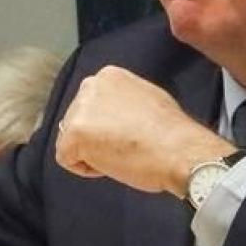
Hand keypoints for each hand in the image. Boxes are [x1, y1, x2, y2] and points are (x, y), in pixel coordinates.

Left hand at [54, 66, 229, 196]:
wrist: (179, 151)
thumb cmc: (172, 134)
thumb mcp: (147, 99)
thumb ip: (123, 102)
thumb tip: (113, 115)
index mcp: (109, 76)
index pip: (92, 106)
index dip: (107, 128)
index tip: (126, 136)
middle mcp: (90, 86)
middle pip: (77, 121)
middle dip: (95, 139)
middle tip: (123, 149)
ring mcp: (80, 109)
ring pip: (70, 140)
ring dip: (91, 154)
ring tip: (121, 155)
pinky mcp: (74, 133)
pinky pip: (66, 158)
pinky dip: (85, 169)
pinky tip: (111, 164)